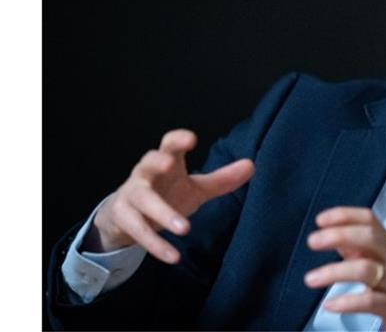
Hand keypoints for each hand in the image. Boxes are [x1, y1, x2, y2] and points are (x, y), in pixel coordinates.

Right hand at [87, 129, 253, 263]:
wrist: (125, 216)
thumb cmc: (166, 193)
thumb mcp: (195, 188)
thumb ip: (221, 179)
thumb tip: (252, 166)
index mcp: (166, 162)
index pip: (169, 145)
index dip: (177, 140)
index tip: (191, 139)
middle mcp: (145, 174)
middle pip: (147, 163)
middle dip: (156, 162)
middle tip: (169, 164)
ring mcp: (131, 195)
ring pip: (143, 200)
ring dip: (162, 213)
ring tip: (185, 228)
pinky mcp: (123, 218)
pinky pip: (138, 230)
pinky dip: (156, 244)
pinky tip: (173, 256)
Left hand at [304, 207, 385, 330]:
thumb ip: (360, 250)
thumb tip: (333, 238)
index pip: (369, 219)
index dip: (344, 215)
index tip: (320, 219)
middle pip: (369, 237)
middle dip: (338, 235)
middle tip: (312, 241)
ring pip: (366, 269)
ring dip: (334, 272)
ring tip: (310, 279)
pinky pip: (370, 301)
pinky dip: (347, 302)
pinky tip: (330, 305)